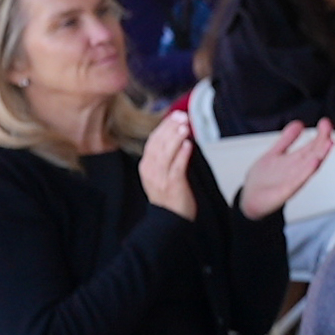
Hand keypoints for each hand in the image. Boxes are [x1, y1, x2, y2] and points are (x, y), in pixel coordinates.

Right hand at [138, 107, 200, 221]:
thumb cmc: (170, 195)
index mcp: (146, 166)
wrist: (170, 219)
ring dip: (175, 138)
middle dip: (170, 128)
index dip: (164, 126)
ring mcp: (160, 178)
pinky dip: (182, 155)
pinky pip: (176, 167)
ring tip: (185, 127)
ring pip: (166, 154)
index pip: (153, 141)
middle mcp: (150, 171)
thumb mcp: (162, 172)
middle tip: (181, 116)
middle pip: (158, 144)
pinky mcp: (172, 186)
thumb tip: (179, 134)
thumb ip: (168, 155)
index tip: (175, 115)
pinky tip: (189, 145)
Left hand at [235, 117, 334, 219]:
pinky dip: (307, 172)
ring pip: (310, 166)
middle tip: (328, 126)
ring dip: (320, 154)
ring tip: (328, 142)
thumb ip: (287, 139)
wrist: (251, 200)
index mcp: (296, 160)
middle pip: (314, 153)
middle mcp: (297, 169)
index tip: (326, 122)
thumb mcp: (274, 153)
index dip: (320, 134)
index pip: (312, 145)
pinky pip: (298, 181)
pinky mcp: (285, 191)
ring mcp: (293, 180)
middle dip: (322, 140)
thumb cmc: (264, 180)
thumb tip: (299, 123)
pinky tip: (314, 162)